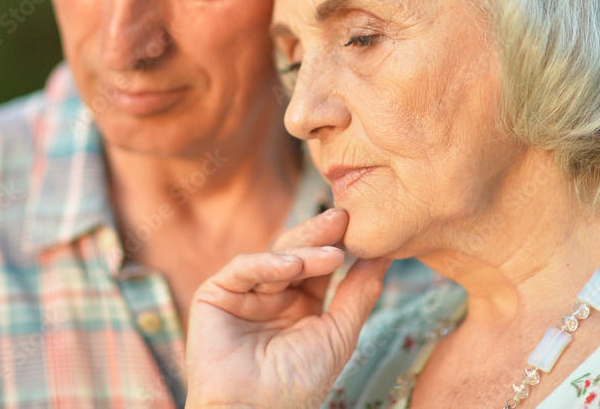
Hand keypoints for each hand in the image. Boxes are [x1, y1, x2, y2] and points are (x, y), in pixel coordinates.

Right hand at [185, 209, 389, 407]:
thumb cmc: (299, 384)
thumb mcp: (338, 334)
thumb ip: (358, 293)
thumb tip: (384, 257)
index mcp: (299, 305)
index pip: (319, 266)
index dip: (338, 246)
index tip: (363, 227)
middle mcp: (270, 295)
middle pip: (296, 254)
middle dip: (320, 236)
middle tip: (343, 216)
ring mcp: (243, 293)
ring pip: (273, 257)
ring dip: (303, 251)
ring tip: (332, 249)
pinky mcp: (215, 294)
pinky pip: (243, 269)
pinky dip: (268, 264)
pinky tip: (293, 265)